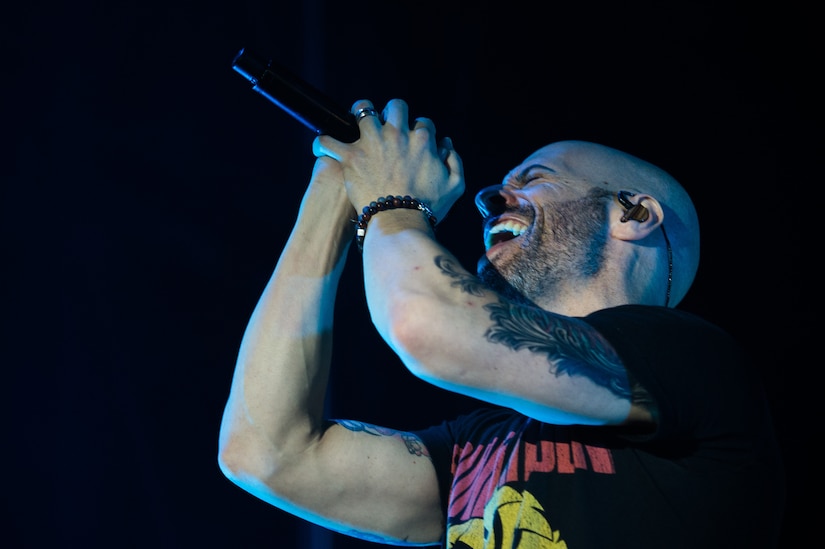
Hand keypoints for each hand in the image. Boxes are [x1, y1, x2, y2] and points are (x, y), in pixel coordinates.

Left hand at [312, 98, 464, 223]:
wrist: (400, 221)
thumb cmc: (428, 207)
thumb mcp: (455, 186)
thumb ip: (454, 162)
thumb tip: (446, 145)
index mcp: (422, 140)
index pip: (422, 122)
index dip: (419, 129)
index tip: (413, 139)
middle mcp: (397, 134)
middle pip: (395, 107)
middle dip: (392, 112)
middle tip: (386, 124)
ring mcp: (372, 143)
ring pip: (362, 111)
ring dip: (359, 115)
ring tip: (355, 124)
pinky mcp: (351, 157)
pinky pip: (330, 142)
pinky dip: (324, 143)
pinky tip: (323, 145)